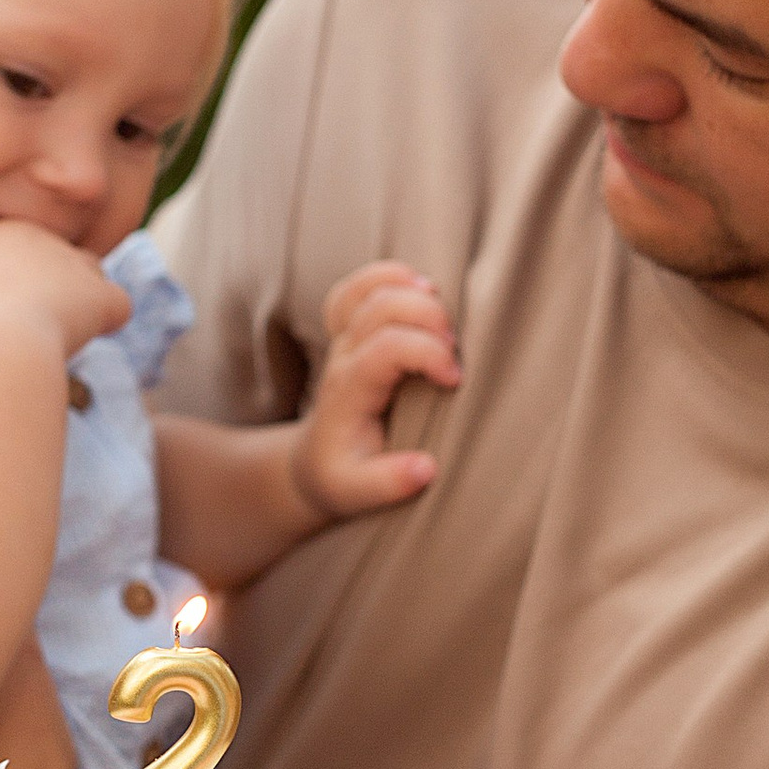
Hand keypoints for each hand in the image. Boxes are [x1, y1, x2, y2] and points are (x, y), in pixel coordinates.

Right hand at [0, 217, 133, 364]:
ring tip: (57, 333)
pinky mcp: (98, 293)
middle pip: (51, 258)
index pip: (13, 247)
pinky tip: (91, 339)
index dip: (10, 278)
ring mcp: (71, 262)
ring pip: (88, 275)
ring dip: (79, 300)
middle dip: (46, 286)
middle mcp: (36, 236)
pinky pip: (117, 305)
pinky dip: (109, 320)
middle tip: (26, 325)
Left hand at [290, 261, 458, 518]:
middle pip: (380, 307)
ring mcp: (344, 341)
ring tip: (443, 315)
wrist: (312, 465)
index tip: (455, 380)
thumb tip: (425, 467)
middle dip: (427, 317)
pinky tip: (418, 286)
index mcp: (349, 391)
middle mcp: (344, 357)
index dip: (427, 352)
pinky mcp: (350, 334)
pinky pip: (356, 288)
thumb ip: (389, 483)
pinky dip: (387, 275)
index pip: (385, 348)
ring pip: (370, 289)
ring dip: (412, 291)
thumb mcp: (357, 493)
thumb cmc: (341, 477)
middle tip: (455, 348)